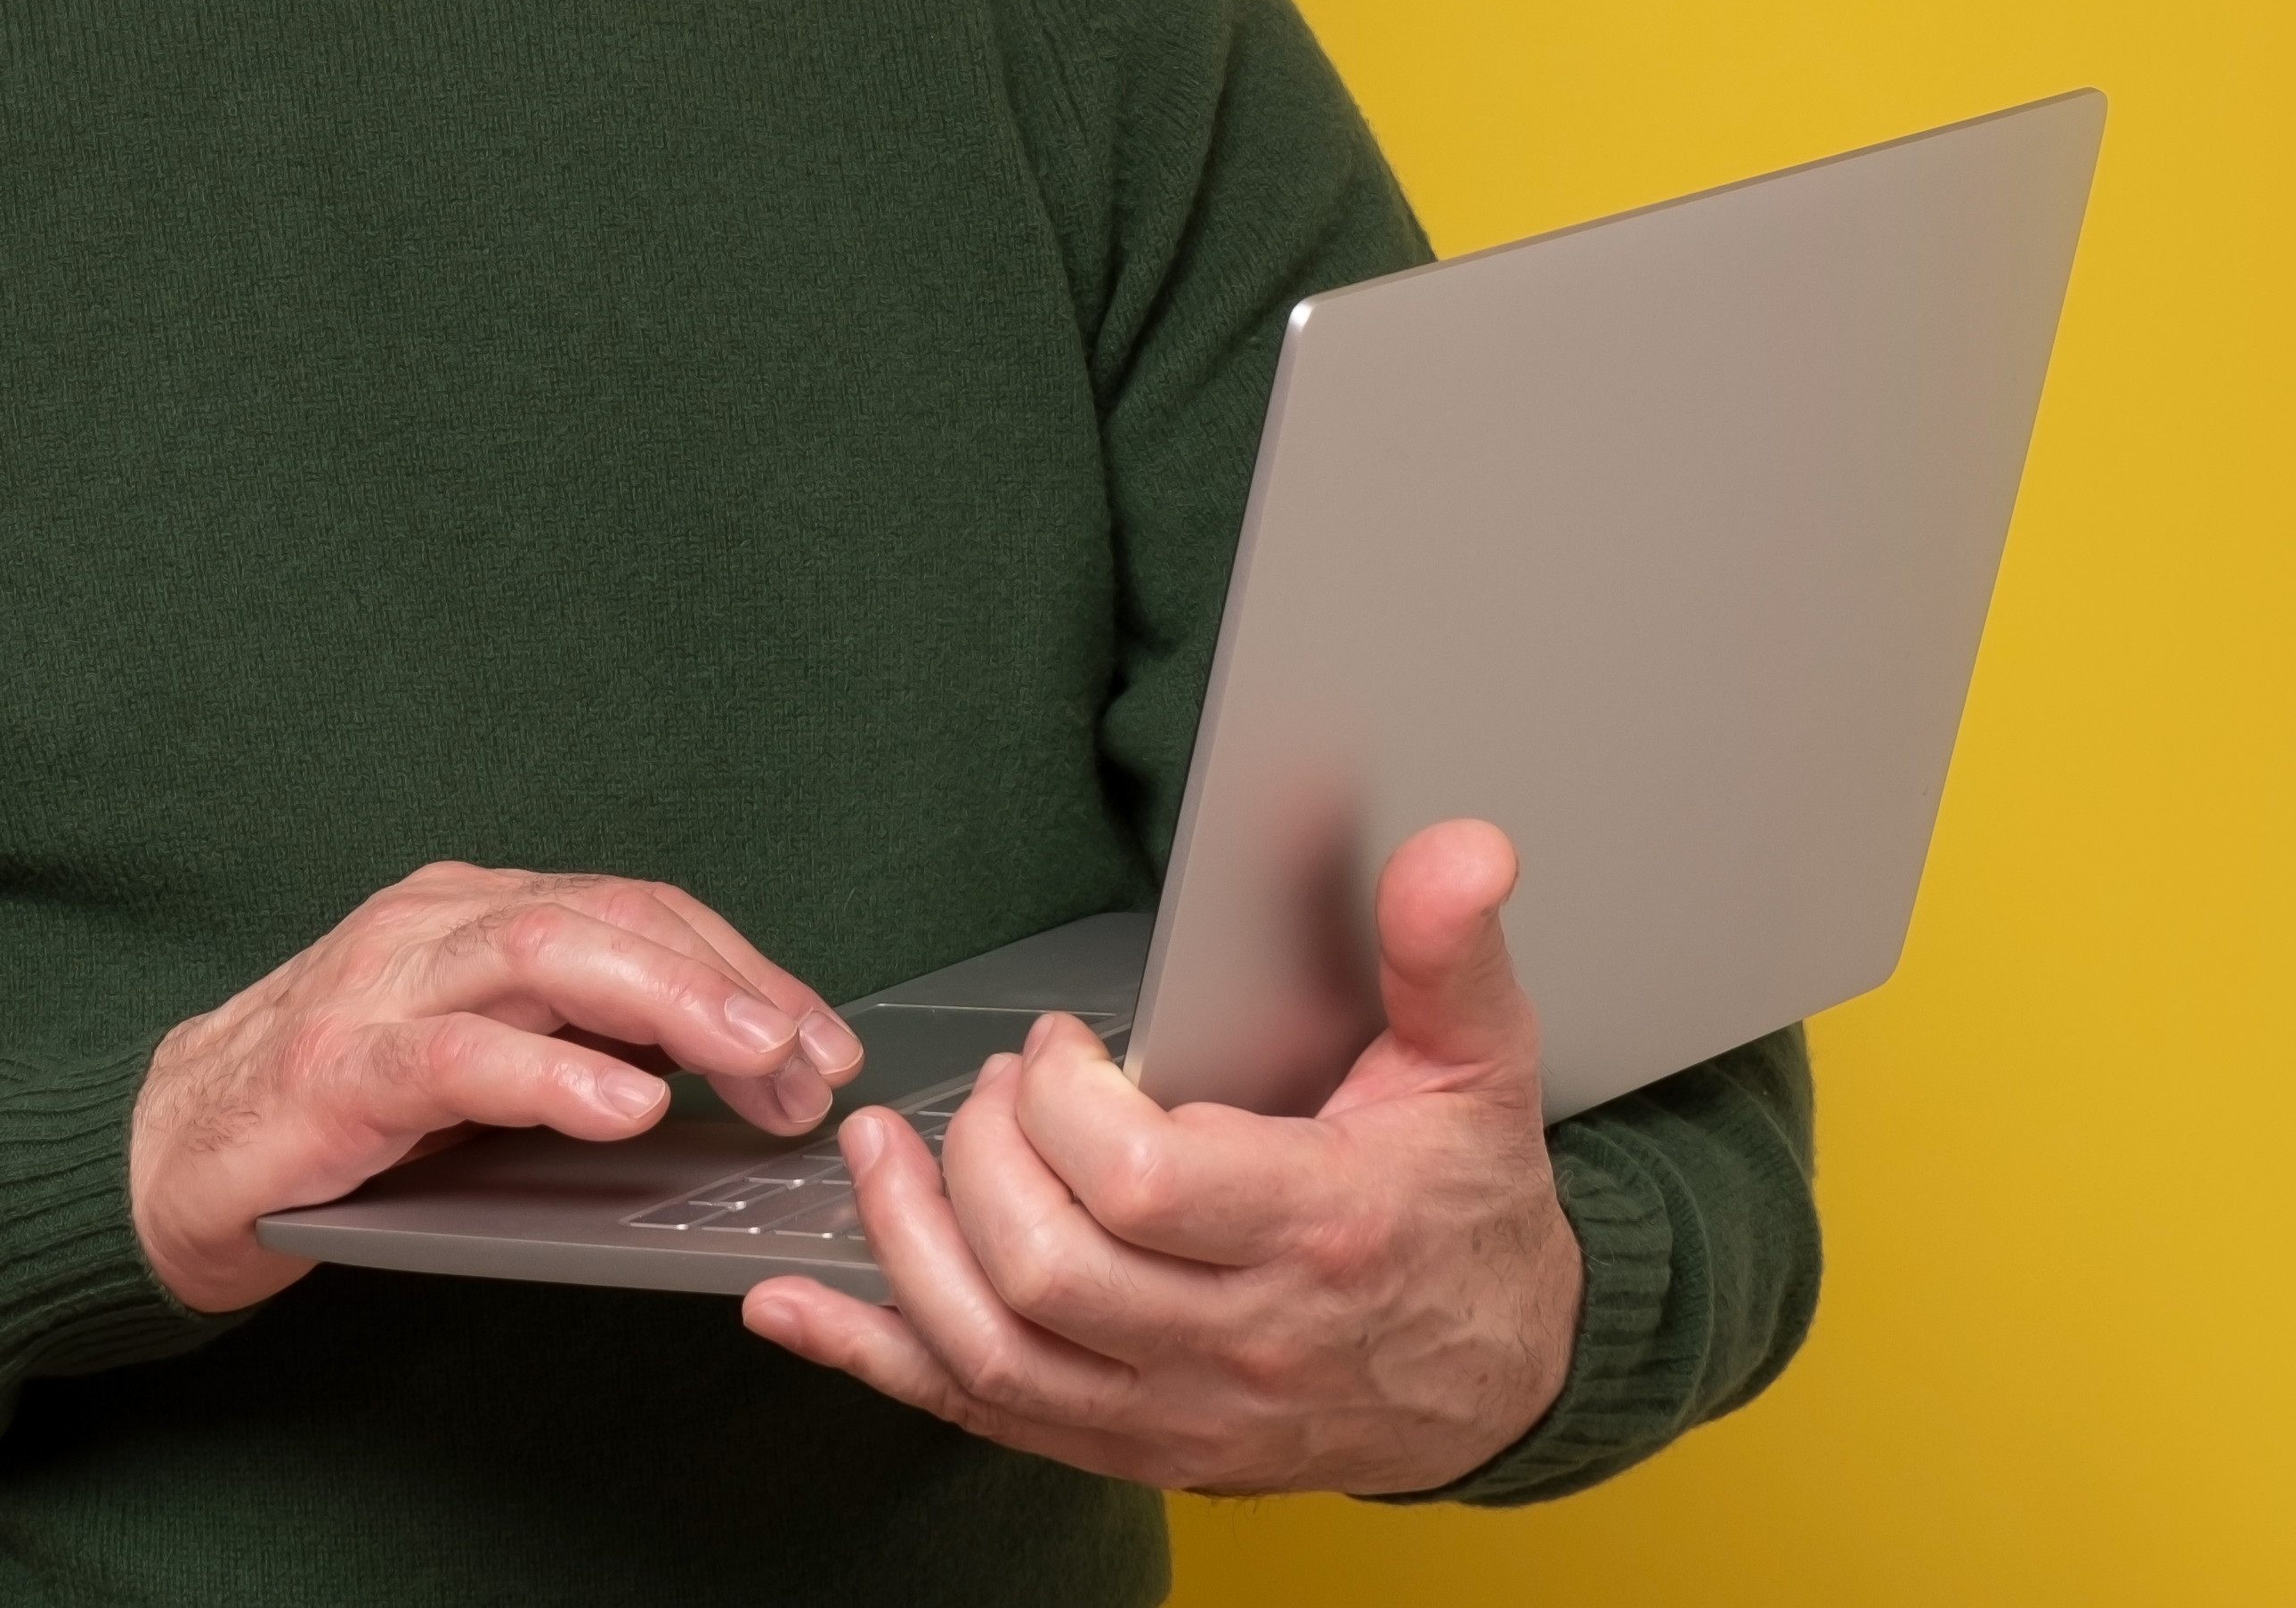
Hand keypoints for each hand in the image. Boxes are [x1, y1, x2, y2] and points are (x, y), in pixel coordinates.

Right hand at [132, 861, 864, 1312]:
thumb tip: (722, 1058)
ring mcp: (378, 989)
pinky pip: (459, 1057)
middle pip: (607, 916)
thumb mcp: (473, 1062)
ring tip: (750, 1055)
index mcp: (471, 914)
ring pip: (544, 954)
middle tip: (810, 1059)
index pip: (635, 909)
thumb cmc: (328, 1116)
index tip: (819, 1042)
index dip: (743, 966)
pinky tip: (622, 1107)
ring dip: (665, 1002)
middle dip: (727, 981)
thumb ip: (573, 1040)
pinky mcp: (335, 1073)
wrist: (158, 1159)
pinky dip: (552, 1076)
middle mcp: (430, 927)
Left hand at [741, 820, 1580, 1495]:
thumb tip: (1461, 848)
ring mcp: (1182, 1412)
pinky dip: (875, 1361)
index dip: (1062, 1099)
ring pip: (997, 1352)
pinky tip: (795, 1309)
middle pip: (1045, 1266)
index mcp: (1318, 1229)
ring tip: (876, 1154)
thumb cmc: (1468, 1212)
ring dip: (906, 1245)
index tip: (1059, 1046)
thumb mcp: (1479, 1067)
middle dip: (980, 1156)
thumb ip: (1446, 953)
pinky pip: (983, 1416)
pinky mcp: (1137, 1448)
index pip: (1137, 1179)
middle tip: (989, 1092)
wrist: (1500, 1378)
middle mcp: (1241, 1340)